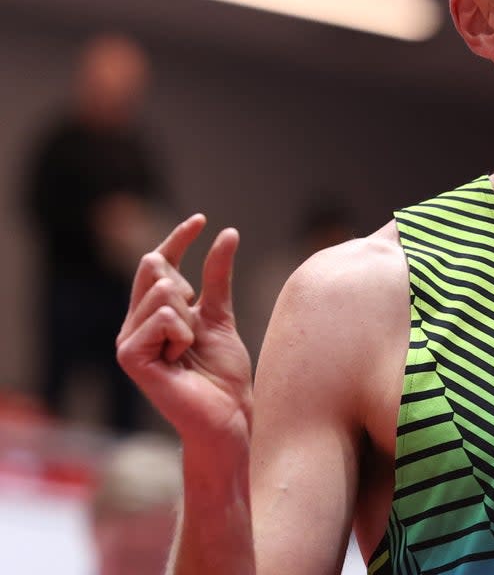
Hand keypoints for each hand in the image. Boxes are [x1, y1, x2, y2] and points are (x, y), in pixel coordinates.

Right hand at [117, 215, 252, 443]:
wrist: (227, 413)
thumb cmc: (223, 371)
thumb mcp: (221, 315)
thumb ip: (217, 277)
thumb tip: (226, 232)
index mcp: (154, 313)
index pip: (159, 264)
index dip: (178, 238)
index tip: (202, 218)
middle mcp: (135, 323)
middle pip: (156, 269)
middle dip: (188, 291)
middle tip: (196, 330)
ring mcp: (128, 339)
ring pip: (164, 293)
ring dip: (190, 320)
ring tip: (188, 351)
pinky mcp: (130, 356)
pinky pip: (163, 318)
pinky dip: (182, 334)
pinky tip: (180, 359)